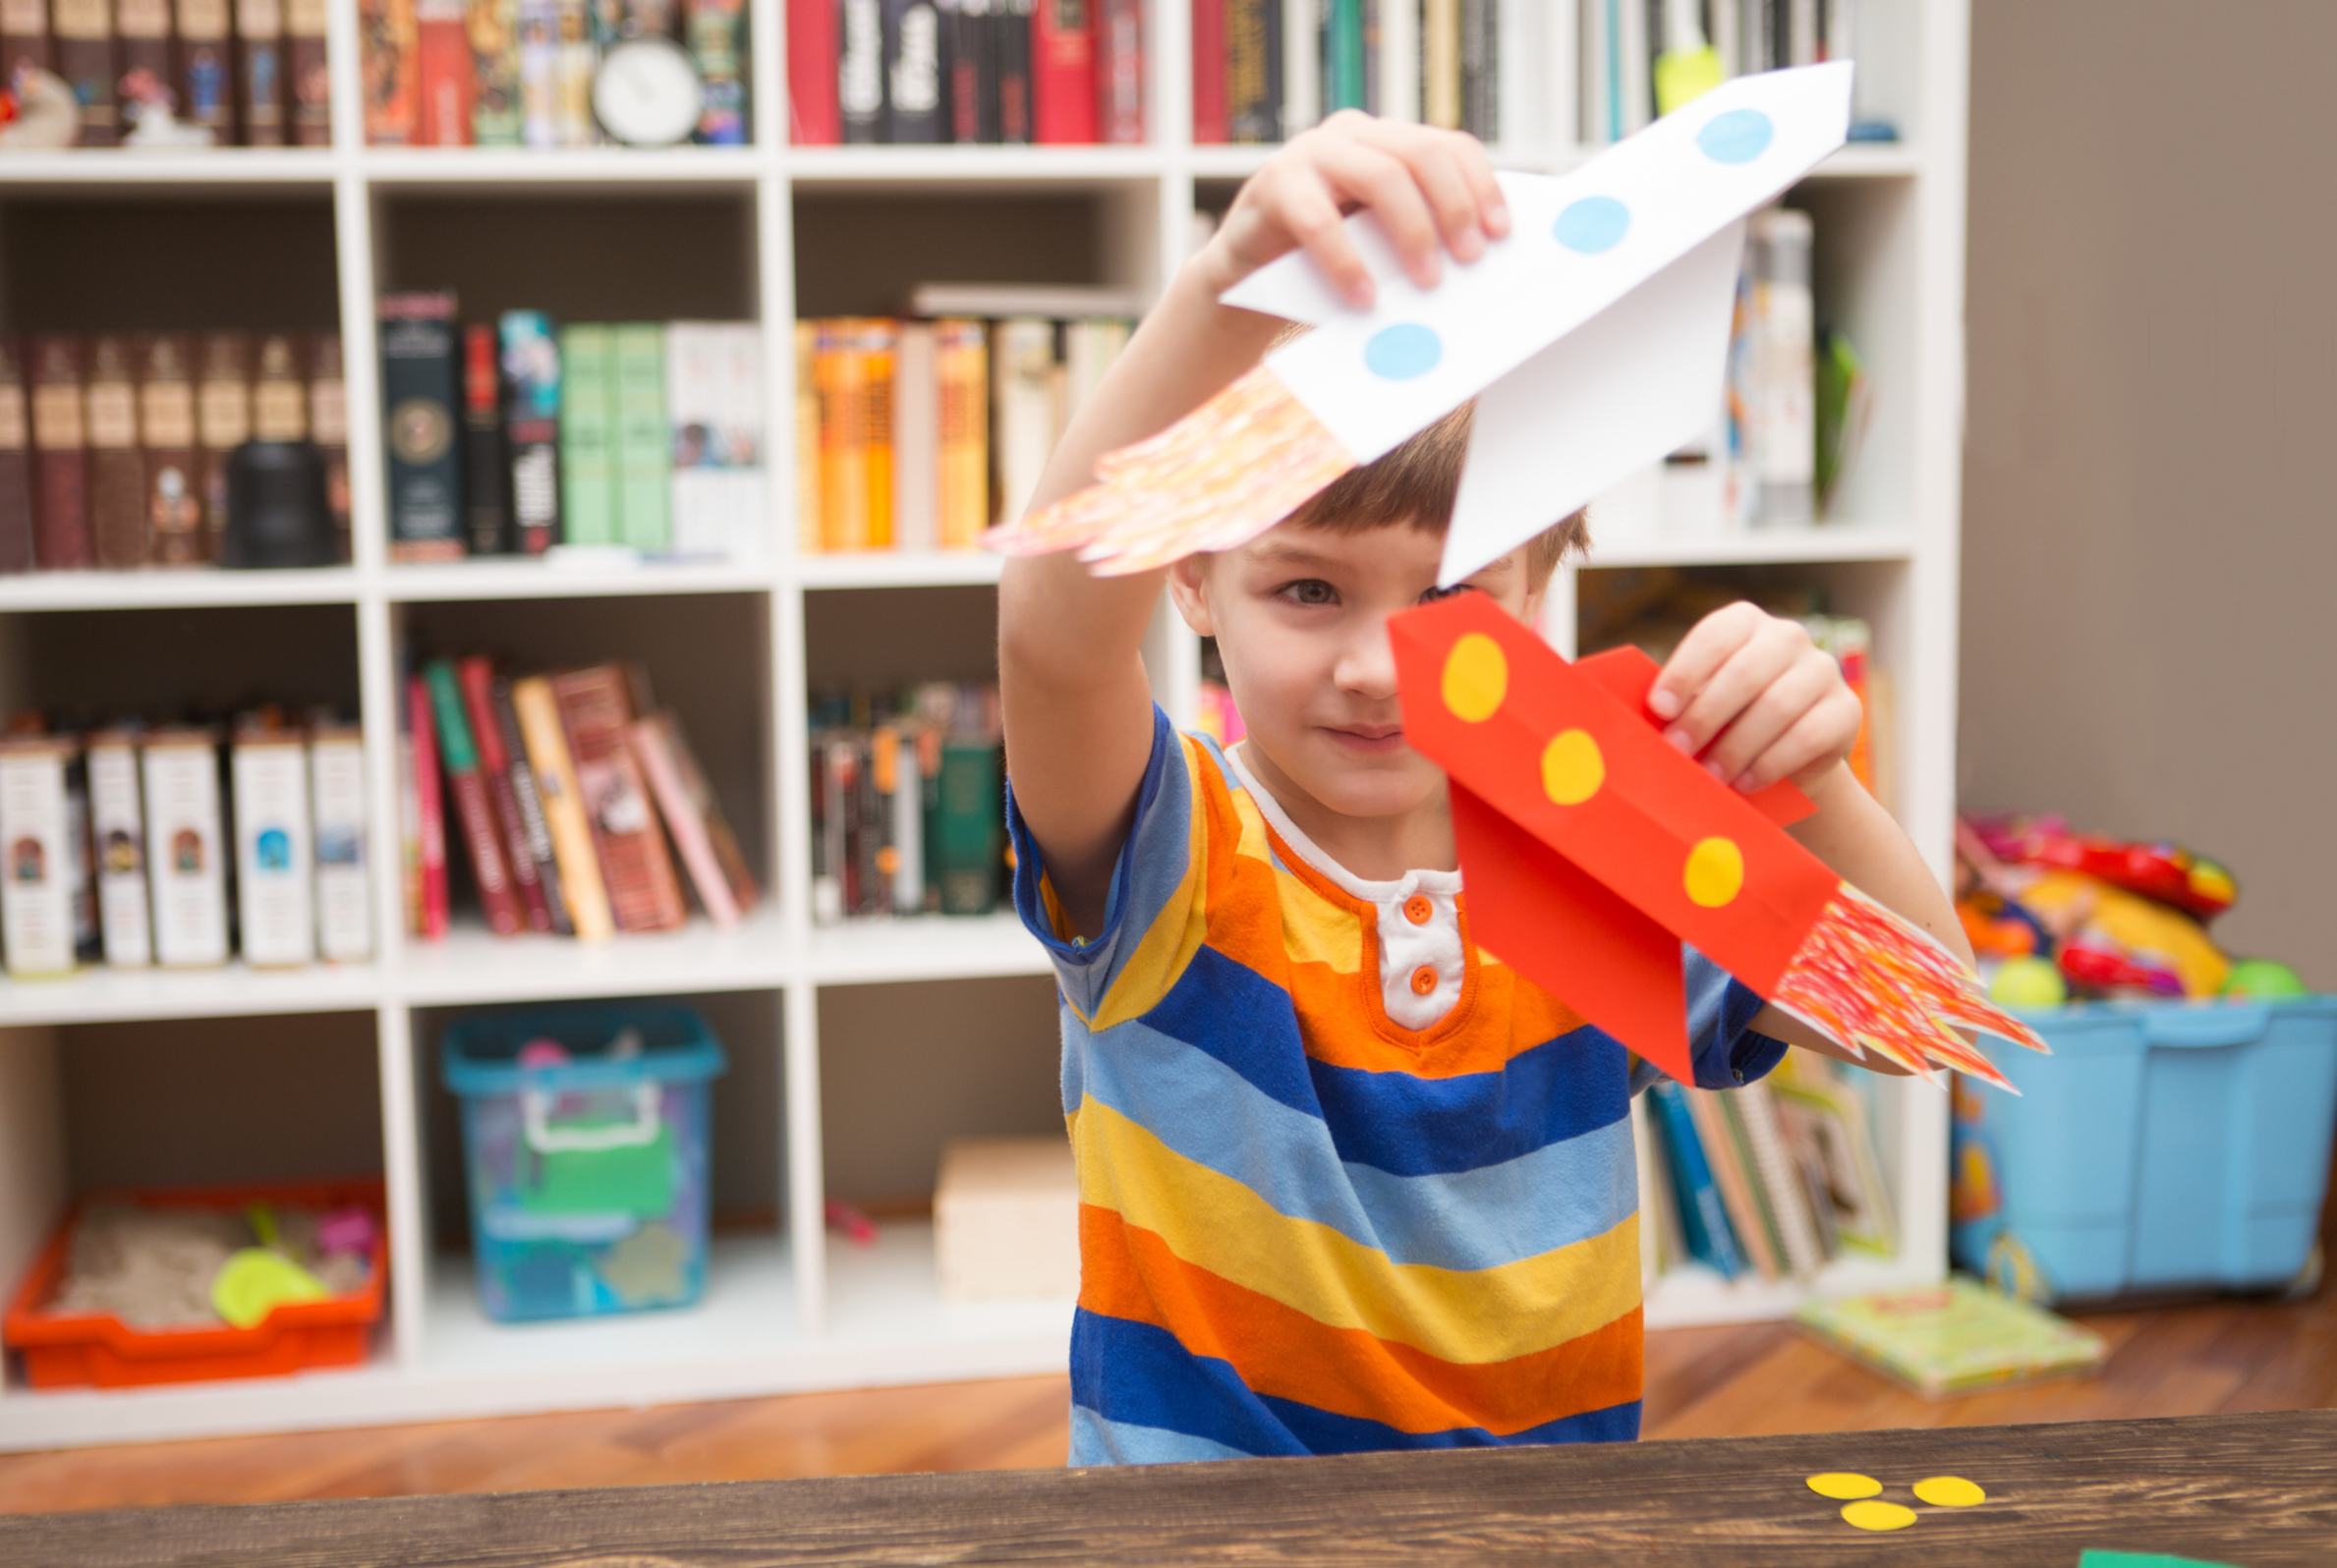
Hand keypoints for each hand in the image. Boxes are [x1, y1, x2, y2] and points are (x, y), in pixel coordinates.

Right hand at [1194, 111, 1511, 308]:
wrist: (1248, 274)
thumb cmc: (1327, 261)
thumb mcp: (1378, 241)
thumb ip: (1416, 235)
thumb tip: (1478, 269)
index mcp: (1387, 140)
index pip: (1448, 145)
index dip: (1481, 185)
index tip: (1501, 232)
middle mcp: (1354, 134)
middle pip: (1421, 153)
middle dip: (1454, 207)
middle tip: (1469, 260)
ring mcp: (1313, 152)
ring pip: (1381, 175)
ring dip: (1413, 231)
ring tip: (1427, 280)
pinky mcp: (1275, 183)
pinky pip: (1320, 221)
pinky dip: (1348, 262)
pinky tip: (1364, 296)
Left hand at [1645, 602, 1863, 792]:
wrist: (1785, 759)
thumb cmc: (1726, 724)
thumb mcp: (1702, 704)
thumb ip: (1680, 703)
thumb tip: (1644, 722)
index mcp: (1744, 623)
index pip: (1714, 637)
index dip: (1685, 673)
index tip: (1658, 709)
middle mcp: (1788, 637)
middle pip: (1745, 673)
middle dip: (1706, 716)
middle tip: (1677, 751)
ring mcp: (1823, 670)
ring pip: (1778, 706)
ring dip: (1737, 747)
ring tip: (1710, 776)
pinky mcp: (1847, 709)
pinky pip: (1808, 736)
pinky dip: (1771, 763)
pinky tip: (1746, 783)